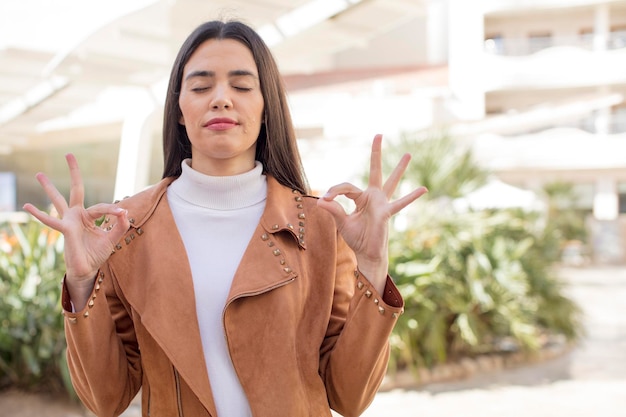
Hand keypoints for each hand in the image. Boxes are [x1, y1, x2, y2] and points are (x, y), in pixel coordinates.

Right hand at [23, 154, 129, 308]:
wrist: (87, 269)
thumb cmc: (97, 254)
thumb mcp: (112, 239)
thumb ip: (120, 226)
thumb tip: (126, 213)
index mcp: (90, 216)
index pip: (103, 207)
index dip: (114, 210)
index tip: (124, 214)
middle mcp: (78, 214)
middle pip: (76, 189)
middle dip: (74, 172)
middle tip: (68, 154)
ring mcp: (69, 221)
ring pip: (58, 200)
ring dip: (49, 187)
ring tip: (38, 174)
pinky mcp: (64, 230)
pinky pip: (51, 221)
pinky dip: (39, 214)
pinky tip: (26, 206)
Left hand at [317, 134, 426, 292]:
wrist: (367, 253)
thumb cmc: (357, 238)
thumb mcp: (342, 223)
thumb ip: (334, 211)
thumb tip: (321, 201)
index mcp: (360, 198)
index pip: (346, 187)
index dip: (334, 191)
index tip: (325, 200)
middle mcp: (373, 196)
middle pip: (375, 171)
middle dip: (376, 153)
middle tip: (379, 134)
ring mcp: (382, 203)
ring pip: (391, 182)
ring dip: (399, 168)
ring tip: (408, 154)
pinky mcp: (386, 213)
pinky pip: (400, 204)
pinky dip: (411, 197)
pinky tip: (423, 189)